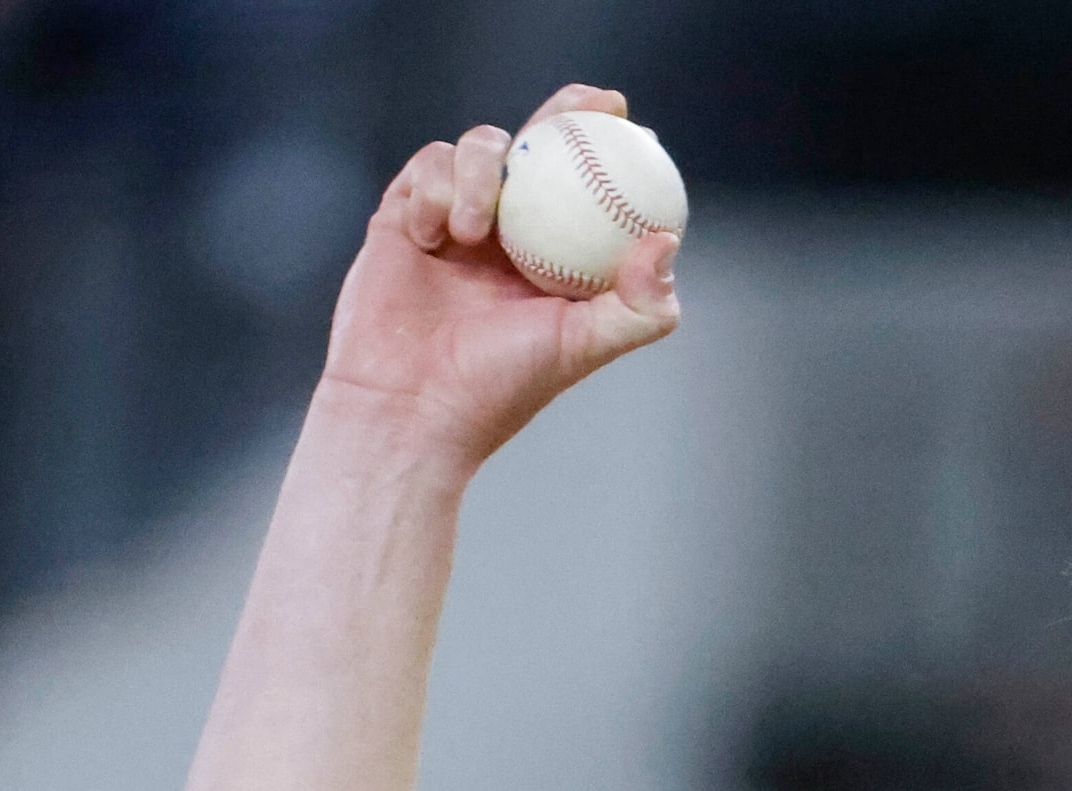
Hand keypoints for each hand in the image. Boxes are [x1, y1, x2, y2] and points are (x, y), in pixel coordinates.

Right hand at [319, 84, 680, 465]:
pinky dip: (434, 191)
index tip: (630, 122)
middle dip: (562, 113)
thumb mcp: (582, 347)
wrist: (409, 405)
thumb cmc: (499, 386)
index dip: (609, 149)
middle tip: (583, 104)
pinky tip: (433, 236)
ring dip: (482, 174)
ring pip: (481, 149)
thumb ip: (637, 305)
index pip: (588, 188)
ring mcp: (456, 219)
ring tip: (475, 230)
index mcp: (556, 257)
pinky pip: (426, 169)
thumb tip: (666, 241)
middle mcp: (511, 233)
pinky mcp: (405, 215)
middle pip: (538, 149)